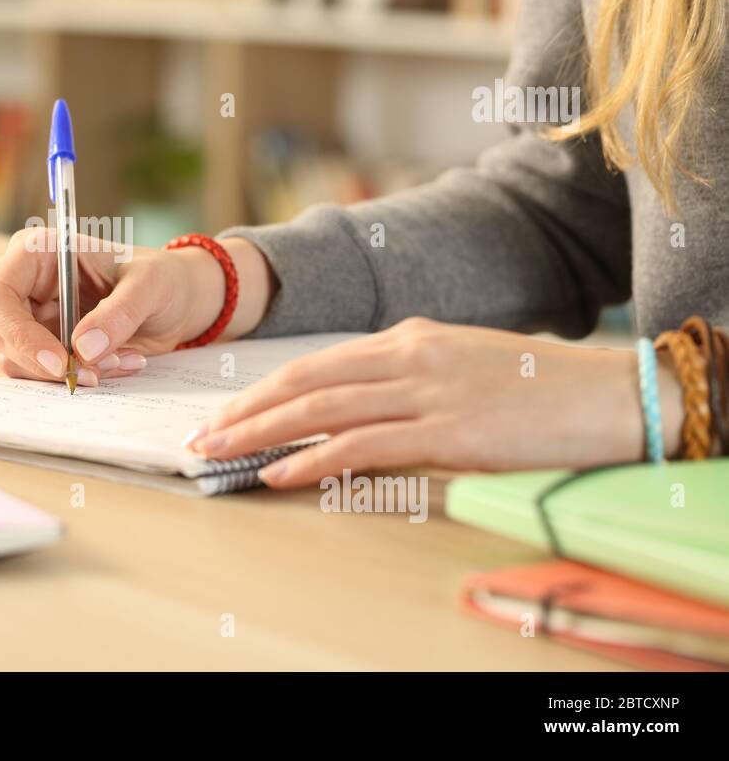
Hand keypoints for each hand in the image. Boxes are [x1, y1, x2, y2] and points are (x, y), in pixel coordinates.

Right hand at [0, 226, 271, 384]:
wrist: (178, 299)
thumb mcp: (150, 285)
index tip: (58, 362)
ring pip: (20, 361)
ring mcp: (31, 318)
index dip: (19, 333)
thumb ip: (118, 313)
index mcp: (36, 253)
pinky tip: (119, 363)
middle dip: (48, 362)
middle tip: (98, 374)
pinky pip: (44, 376)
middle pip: (2, 334)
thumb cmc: (162, 276)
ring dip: (70, 373)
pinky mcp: (45, 346)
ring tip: (122, 359)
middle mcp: (25, 285)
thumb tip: (82, 349)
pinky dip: (80, 378)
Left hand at [186, 318, 682, 487]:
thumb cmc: (537, 387)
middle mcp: (407, 356)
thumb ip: (406, 379)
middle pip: (305, 382)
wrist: (610, 394)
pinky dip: (313, 459)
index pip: (315, 363)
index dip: (263, 389)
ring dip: (261, 433)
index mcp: (408, 337)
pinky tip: (280, 474)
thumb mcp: (460, 366)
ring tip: (220, 454)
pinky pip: (363, 446)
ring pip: (322, 409)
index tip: (226, 411)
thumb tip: (357, 409)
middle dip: (245, 410)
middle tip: (201, 435)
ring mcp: (426, 391)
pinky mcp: (448, 432)